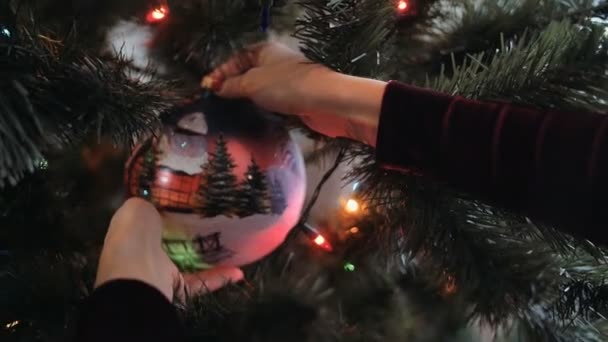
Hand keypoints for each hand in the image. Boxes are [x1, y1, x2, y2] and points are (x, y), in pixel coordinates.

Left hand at [95, 198, 243, 301]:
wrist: (137, 278)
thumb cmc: (134, 237)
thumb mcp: (137, 207)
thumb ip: (148, 204)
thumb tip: (157, 202)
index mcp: (131, 233)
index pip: (148, 221)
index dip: (166, 211)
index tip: (188, 201)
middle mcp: (144, 255)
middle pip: (170, 241)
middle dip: (190, 233)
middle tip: (214, 221)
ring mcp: (161, 274)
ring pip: (188, 263)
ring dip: (209, 256)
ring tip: (231, 244)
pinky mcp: (177, 290)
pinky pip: (201, 282)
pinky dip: (219, 278)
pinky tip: (238, 272)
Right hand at [203, 42, 386, 145]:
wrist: (326, 101)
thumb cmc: (286, 86)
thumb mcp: (252, 83)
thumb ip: (232, 86)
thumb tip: (216, 88)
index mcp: (265, 50)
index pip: (236, 58)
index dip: (221, 72)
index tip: (208, 89)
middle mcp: (276, 61)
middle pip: (248, 72)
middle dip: (233, 86)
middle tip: (218, 102)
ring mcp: (287, 80)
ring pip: (261, 88)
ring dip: (248, 98)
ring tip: (233, 110)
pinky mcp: (296, 97)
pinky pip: (273, 100)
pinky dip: (262, 106)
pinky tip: (255, 115)